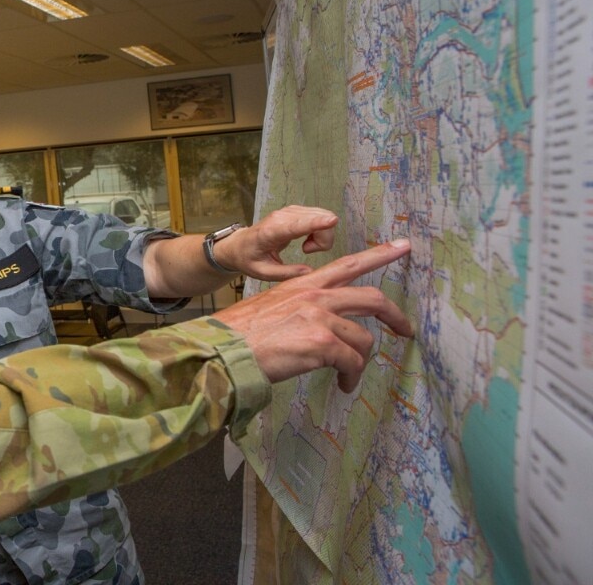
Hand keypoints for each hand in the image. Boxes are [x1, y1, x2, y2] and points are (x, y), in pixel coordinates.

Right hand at [212, 239, 412, 392]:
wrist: (224, 350)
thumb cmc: (241, 335)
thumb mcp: (272, 308)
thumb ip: (301, 309)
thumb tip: (320, 327)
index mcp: (303, 285)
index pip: (348, 264)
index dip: (380, 254)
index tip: (403, 245)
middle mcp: (315, 296)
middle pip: (372, 298)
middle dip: (395, 315)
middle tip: (405, 329)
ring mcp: (320, 318)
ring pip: (363, 339)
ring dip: (359, 361)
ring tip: (347, 376)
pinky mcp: (322, 342)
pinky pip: (352, 362)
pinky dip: (350, 377)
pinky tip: (342, 384)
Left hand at [219, 205, 339, 280]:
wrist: (240, 244)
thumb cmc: (249, 259)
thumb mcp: (263, 272)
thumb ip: (286, 273)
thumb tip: (310, 272)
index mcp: (271, 233)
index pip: (297, 226)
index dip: (316, 223)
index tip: (333, 221)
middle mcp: (281, 217)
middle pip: (318, 220)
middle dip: (324, 239)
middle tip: (307, 251)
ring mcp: (289, 211)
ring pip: (322, 216)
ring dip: (322, 236)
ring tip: (305, 248)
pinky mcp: (295, 210)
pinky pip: (319, 216)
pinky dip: (320, 230)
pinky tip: (306, 241)